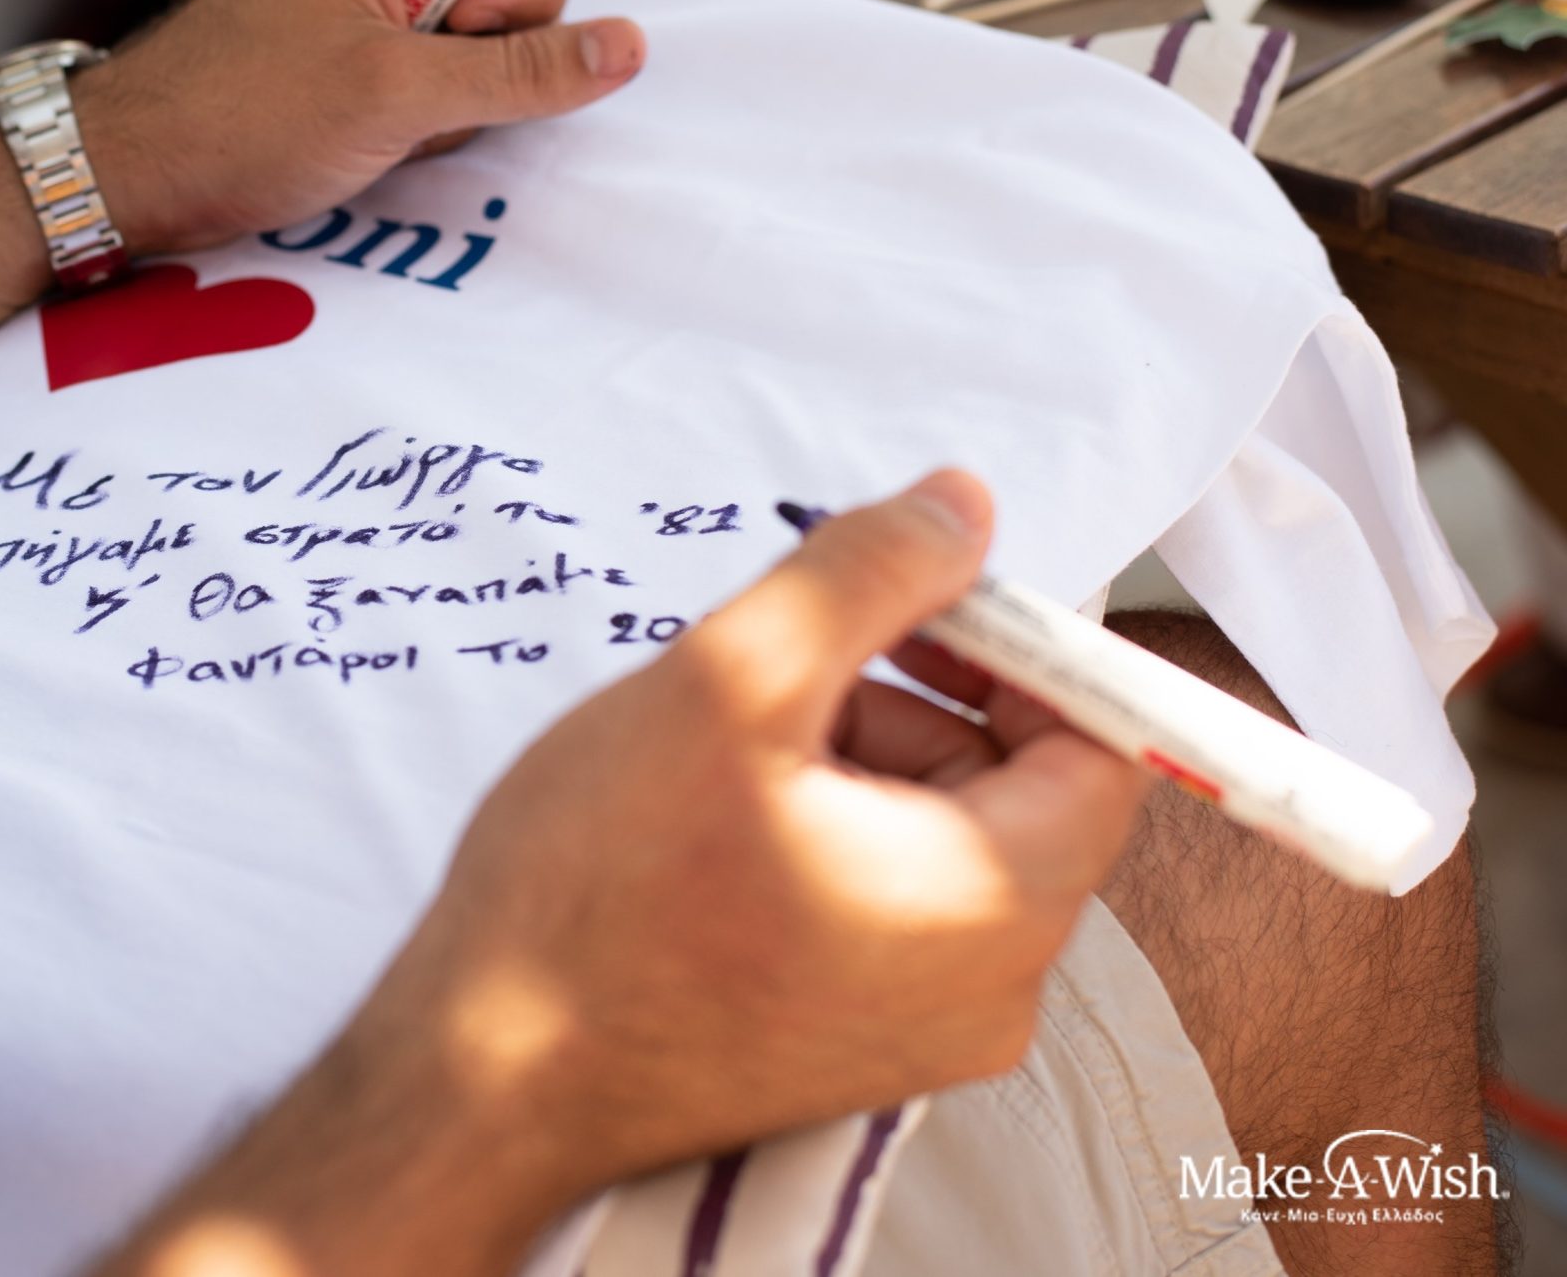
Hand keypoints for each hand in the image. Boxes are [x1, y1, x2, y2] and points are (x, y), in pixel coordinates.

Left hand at [79, 0, 646, 251]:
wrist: (132, 173)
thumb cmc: (244, 115)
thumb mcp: (398, 95)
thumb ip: (524, 71)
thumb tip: (630, 46)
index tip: (465, 28)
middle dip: (490, 52)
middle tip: (412, 87)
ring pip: (484, 43)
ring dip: (453, 101)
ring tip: (378, 122)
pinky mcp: (360, 53)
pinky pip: (439, 80)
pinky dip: (423, 121)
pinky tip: (369, 142)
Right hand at [342, 470, 1152, 1212]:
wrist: (484, 1081)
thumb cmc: (598, 895)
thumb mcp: (728, 681)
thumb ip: (865, 574)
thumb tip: (963, 507)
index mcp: (994, 903)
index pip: (1103, 741)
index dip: (1018, 644)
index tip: (908, 598)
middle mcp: (990, 992)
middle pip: (1014, 787)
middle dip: (913, 698)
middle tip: (779, 671)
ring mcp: (919, 1036)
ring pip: (938, 842)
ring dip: (853, 763)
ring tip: (721, 754)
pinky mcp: (850, 1052)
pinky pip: (885, 908)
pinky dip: (822, 836)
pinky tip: (713, 823)